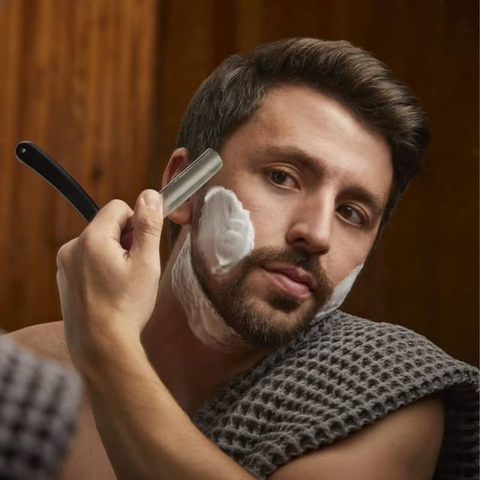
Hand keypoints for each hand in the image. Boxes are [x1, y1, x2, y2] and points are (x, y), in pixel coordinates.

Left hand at [56, 189, 163, 367]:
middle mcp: (72, 247)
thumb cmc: (126, 307)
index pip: (118, 207)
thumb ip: (148, 225)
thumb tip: (150, 195)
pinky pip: (88, 259)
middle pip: (108, 225)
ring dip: (114, 254)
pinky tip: (111, 291)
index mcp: (92, 238)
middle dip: (125, 240)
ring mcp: (66, 264)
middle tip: (136, 269)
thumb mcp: (146, 263)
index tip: (144, 245)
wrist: (102, 346)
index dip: (137, 223)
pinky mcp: (65, 278)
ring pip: (99, 243)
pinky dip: (101, 268)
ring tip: (123, 283)